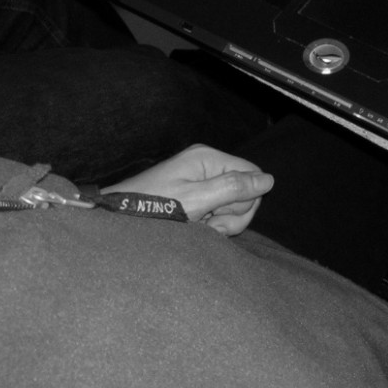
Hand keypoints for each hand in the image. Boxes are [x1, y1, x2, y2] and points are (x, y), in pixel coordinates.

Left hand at [106, 144, 273, 236]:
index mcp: (207, 158)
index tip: (221, 213)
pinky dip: (211, 225)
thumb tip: (268, 180)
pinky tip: (196, 229)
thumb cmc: (152, 207)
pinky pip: (219, 212)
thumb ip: (232, 188)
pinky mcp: (196, 197)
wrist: (120, 221)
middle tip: (209, 224)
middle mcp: (207, 166)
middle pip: (246, 191)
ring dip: (222, 223)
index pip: (253, 173)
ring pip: (234, 206)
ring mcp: (201, 182)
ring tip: (200, 228)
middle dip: (232, 214)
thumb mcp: (195, 200)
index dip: (246, 198)